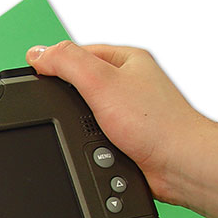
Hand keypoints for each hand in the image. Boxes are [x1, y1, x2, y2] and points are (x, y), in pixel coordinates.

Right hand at [26, 41, 217, 217]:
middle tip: (71, 114)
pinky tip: (100, 151)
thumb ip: (67, 63)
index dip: (55, 65)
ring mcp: (131, 113)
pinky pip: (99, 139)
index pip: (79, 53)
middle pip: (81, 86)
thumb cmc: (158, 124)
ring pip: (88, 117)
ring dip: (83, 131)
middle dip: (70, 103)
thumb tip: (38, 54)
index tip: (38, 77)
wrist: (180, 165)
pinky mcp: (129, 139)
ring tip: (93, 137)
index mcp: (127, 59)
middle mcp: (131, 84)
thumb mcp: (102, 82)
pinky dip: (94, 148)